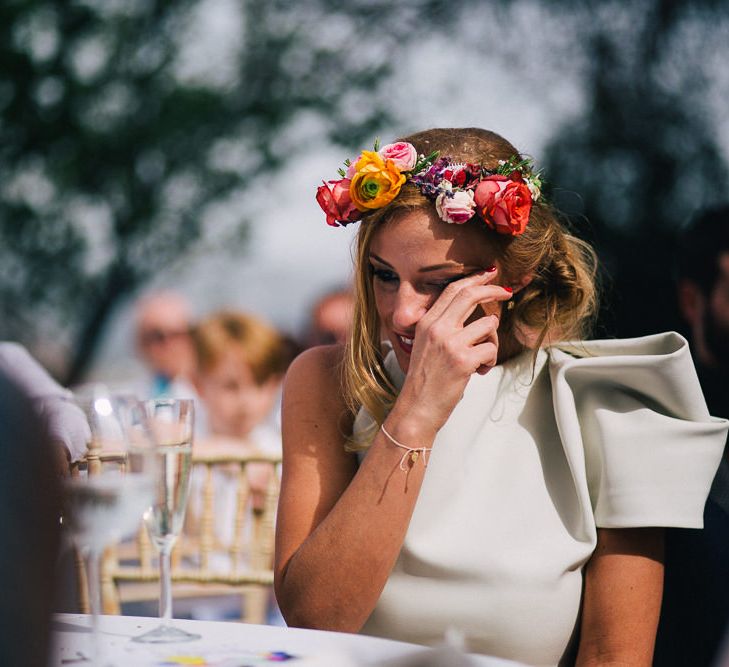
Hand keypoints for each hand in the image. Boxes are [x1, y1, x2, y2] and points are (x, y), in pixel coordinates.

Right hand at [395, 268, 512, 436]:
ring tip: (481, 358)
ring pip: (488, 324)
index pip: (452, 290)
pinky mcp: (463, 360)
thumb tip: (474, 314)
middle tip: (507, 292)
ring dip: (492, 340)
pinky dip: (490, 361)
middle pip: (471, 295)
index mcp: (426, 322)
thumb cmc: (424, 380)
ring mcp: (450, 343)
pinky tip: (478, 371)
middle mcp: (437, 328)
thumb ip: (443, 327)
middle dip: (493, 290)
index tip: (489, 275)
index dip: (474, 279)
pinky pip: (491, 349)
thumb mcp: (425, 346)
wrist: (417, 407)